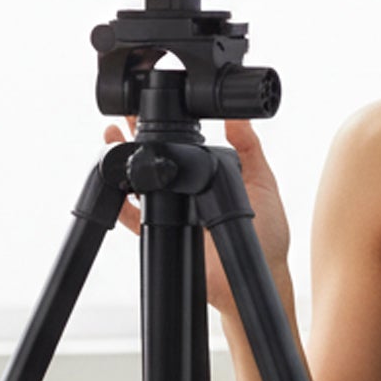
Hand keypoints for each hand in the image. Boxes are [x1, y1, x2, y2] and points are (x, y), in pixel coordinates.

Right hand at [103, 115, 293, 318]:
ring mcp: (174, 211)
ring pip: (141, 183)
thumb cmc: (267, 235)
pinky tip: (116, 186)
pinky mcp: (165, 232)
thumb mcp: (263, 183)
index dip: (167, 127)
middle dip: (136, 137)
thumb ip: (250, 150)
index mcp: (209, 175)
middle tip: (123, 119)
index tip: (155, 106)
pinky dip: (122, 204)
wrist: (257, 274)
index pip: (183, 145)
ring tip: (112, 140)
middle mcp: (188, 191)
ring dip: (124, 161)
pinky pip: (136, 218)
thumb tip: (239, 116)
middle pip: (156, 159)